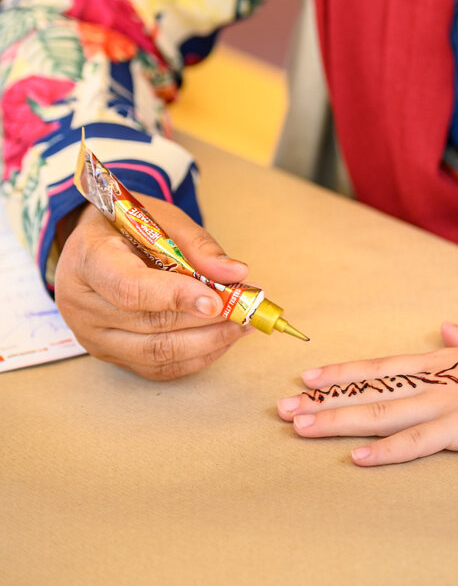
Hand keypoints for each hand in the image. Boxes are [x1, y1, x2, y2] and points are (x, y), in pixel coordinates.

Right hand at [53, 193, 252, 379]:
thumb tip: (236, 273)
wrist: (97, 242)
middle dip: (206, 321)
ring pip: (157, 352)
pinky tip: (222, 339)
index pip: (129, 287)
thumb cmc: (129, 225)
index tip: (216, 300)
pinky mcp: (109, 354)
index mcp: (89, 260)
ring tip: (242, 325)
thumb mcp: (163, 218)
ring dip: (208, 342)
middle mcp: (82, 303)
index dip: (175, 296)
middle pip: (149, 324)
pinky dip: (196, 356)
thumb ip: (198, 245)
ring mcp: (92, 334)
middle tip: (247, 310)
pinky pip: (157, 367)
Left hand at [277, 328, 457, 465]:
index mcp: (448, 360)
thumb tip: (448, 328)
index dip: (345, 372)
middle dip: (324, 399)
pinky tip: (357, 459)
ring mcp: (450, 402)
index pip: (385, 366)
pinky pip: (419, 443)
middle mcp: (440, 379)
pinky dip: (387, 451)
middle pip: (372, 388)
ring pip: (383, 413)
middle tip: (281, 407)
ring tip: (299, 426)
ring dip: (338, 420)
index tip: (308, 376)